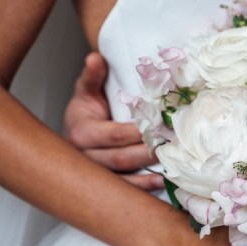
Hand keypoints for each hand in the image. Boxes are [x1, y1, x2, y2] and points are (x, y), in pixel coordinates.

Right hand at [63, 52, 162, 189]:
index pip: (114, 134)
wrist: (74, 132)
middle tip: (172, 144)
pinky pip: (124, 188)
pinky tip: (160, 181)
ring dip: (148, 171)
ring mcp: (95, 173)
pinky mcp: (104, 184)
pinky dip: (143, 186)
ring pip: (123, 177)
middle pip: (121, 157)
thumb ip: (92, 76)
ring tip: (170, 163)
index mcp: (82, 133)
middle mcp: (86, 157)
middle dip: (147, 151)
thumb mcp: (86, 91)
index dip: (138, 132)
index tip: (160, 126)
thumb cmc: (85, 112)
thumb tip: (95, 57)